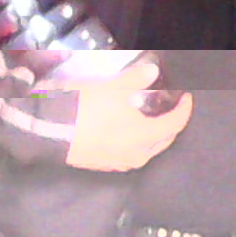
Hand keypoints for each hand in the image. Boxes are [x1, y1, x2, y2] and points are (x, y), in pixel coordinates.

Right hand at [64, 57, 192, 171]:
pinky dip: (134, 141)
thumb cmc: (86, 109)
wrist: (49, 131)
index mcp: (145, 137)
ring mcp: (119, 163)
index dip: (184, 109)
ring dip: (152, 134)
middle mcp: (136, 155)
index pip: (175, 124)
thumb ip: (136, 79)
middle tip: (170, 108)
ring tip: (149, 118)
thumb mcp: (113, 87)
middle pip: (163, 140)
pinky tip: (127, 131)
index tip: (186, 97)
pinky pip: (128, 154)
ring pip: (146, 150)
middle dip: (170, 124)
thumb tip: (152, 71)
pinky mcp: (103, 165)